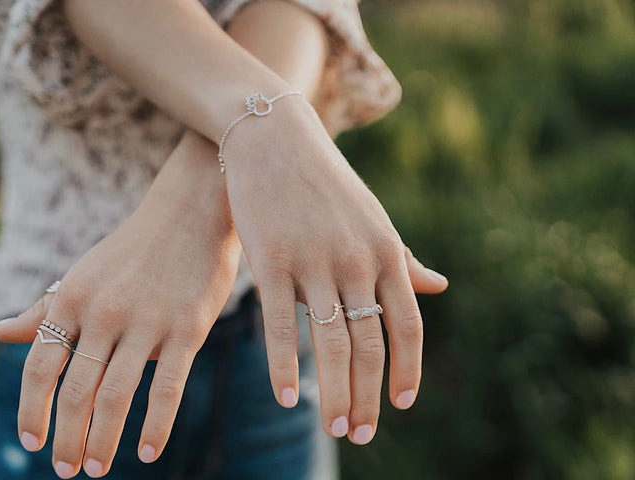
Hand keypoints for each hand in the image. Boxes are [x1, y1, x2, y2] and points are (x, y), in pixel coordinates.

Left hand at [0, 131, 240, 477]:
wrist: (192, 211)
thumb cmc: (134, 248)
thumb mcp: (84, 274)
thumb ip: (44, 308)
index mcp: (73, 297)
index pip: (42, 366)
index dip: (32, 411)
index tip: (31, 444)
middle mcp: (105, 312)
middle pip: (76, 391)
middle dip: (67, 438)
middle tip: (68, 471)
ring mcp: (147, 321)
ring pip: (116, 395)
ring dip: (103, 440)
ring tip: (98, 469)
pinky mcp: (187, 328)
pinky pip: (168, 387)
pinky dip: (155, 426)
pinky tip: (147, 452)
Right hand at [222, 98, 447, 444]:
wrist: (275, 138)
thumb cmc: (325, 184)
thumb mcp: (373, 219)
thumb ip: (402, 259)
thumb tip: (440, 287)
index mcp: (385, 251)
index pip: (407, 326)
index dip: (407, 370)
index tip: (400, 405)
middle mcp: (357, 260)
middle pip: (372, 345)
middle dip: (369, 396)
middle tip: (360, 434)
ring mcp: (314, 261)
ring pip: (332, 344)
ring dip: (337, 394)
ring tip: (336, 428)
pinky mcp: (272, 260)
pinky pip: (283, 326)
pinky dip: (285, 367)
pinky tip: (286, 398)